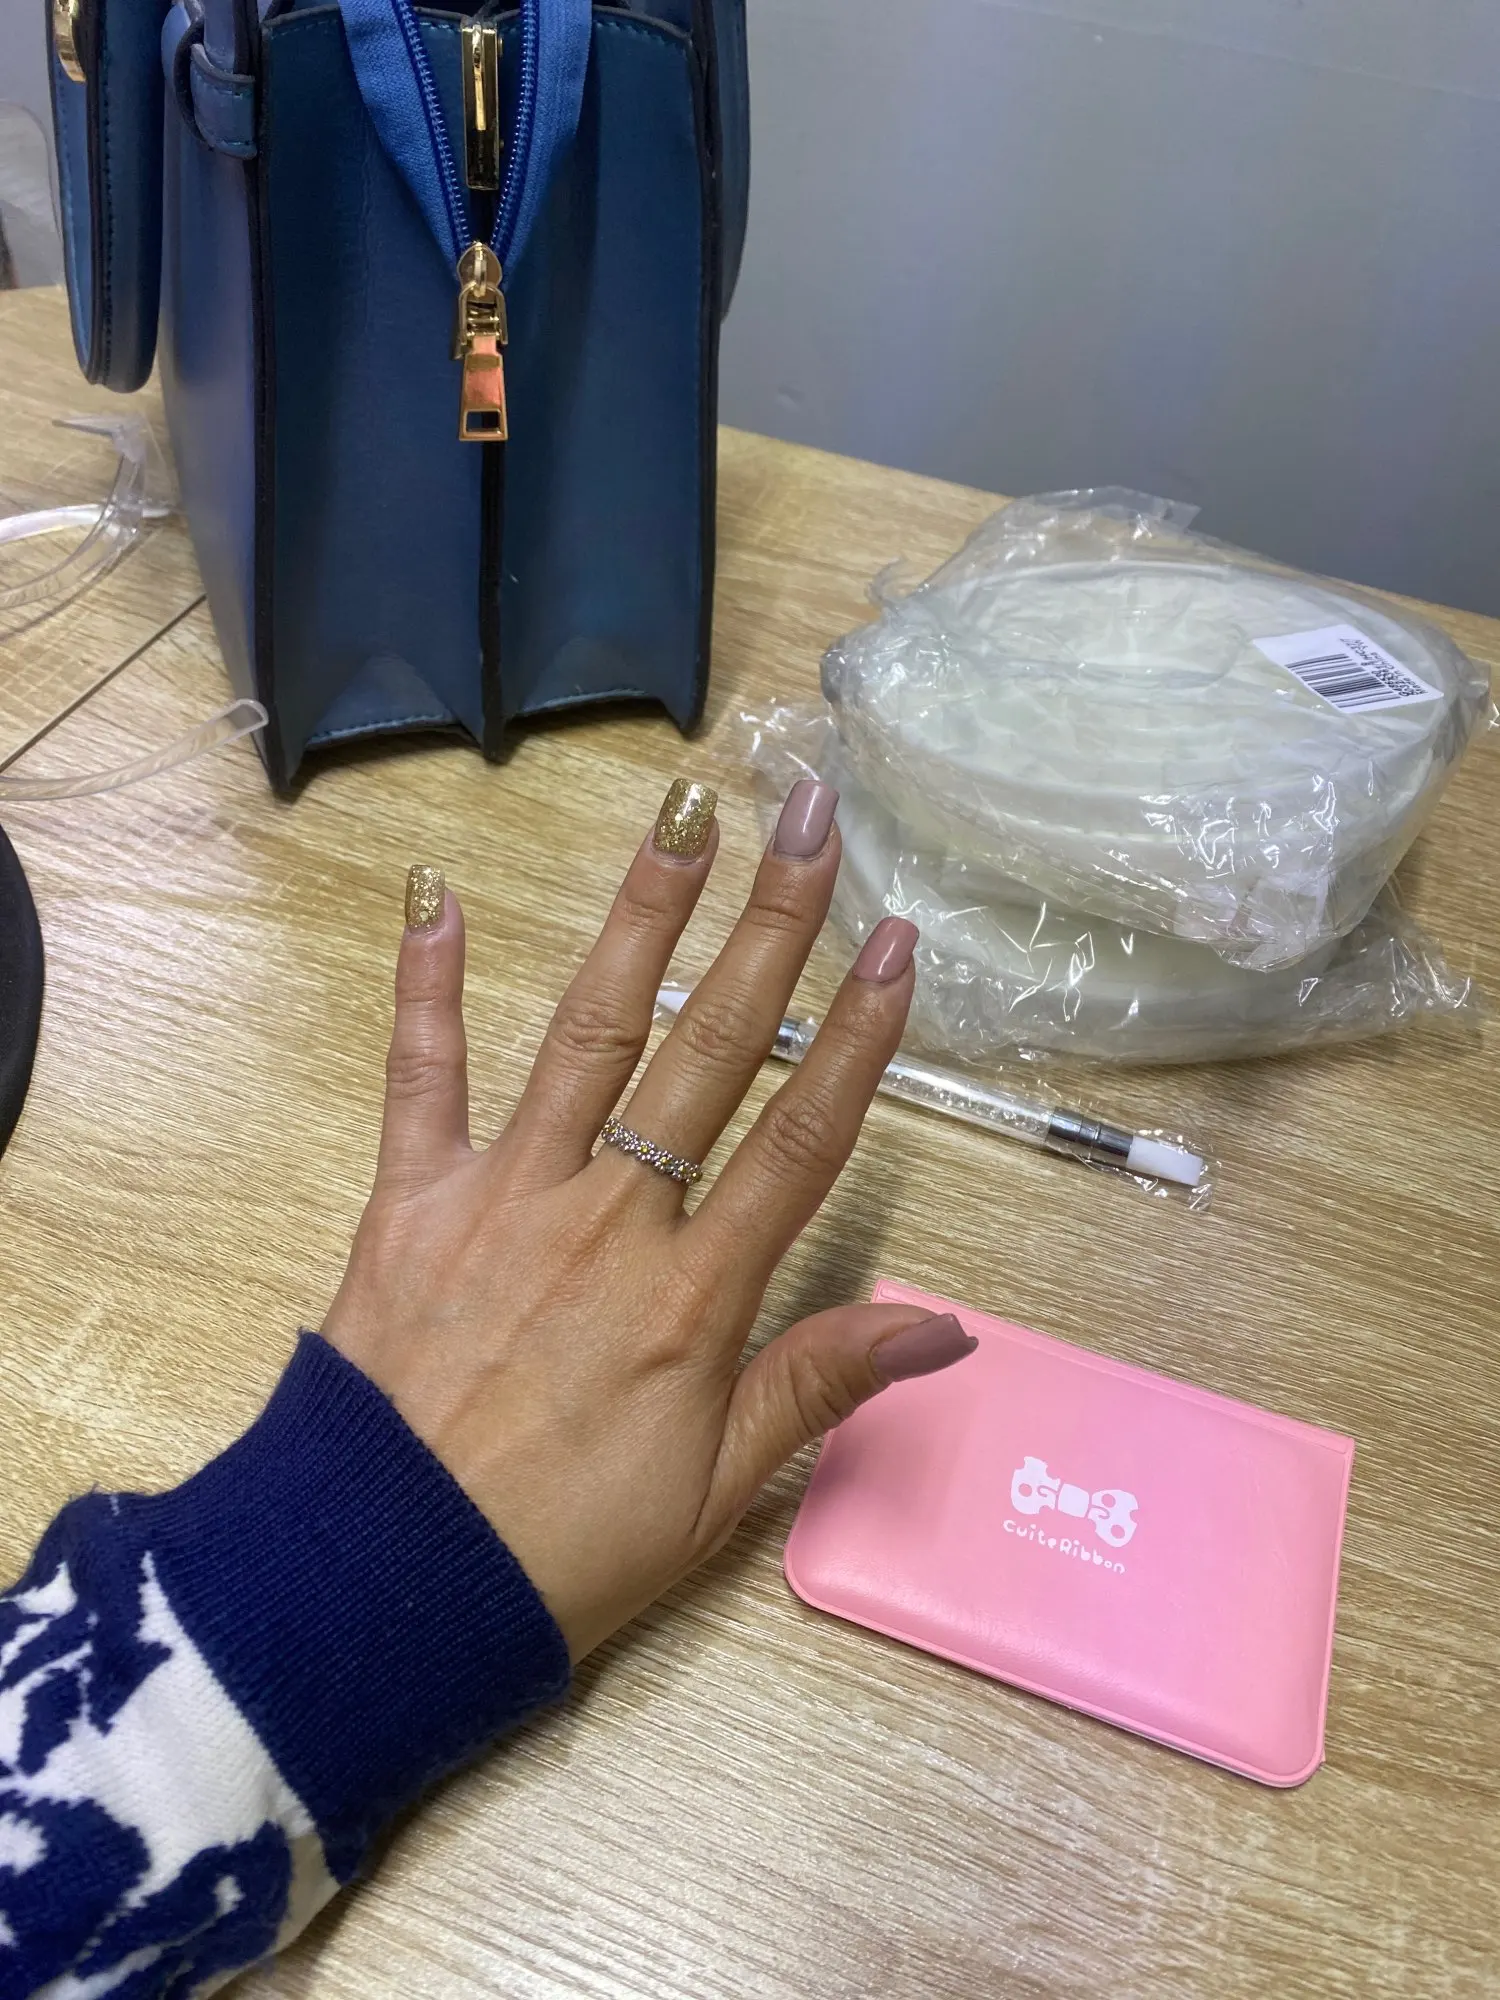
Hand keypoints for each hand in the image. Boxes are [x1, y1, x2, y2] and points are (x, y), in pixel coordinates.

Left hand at [322, 778, 976, 1659]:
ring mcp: (506, 1194)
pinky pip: (423, 1078)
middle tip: (811, 815)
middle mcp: (611, 1216)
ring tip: (684, 813)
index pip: (802, 1137)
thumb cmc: (560, 1551)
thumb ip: (820, 1385)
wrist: (380, 1584)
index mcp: (695, 1293)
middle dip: (773, 928)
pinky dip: (429, 987)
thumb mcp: (715, 1494)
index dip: (860, 1034)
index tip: (898, 936)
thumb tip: (948, 1323)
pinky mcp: (411, 1199)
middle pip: (713, 1050)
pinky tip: (439, 895)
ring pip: (592, 1033)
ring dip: (644, 918)